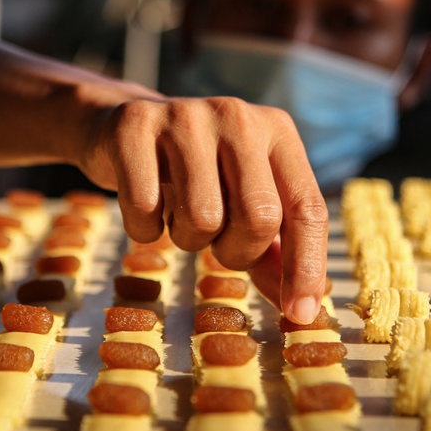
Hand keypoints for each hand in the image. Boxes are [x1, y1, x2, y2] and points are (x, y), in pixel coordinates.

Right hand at [79, 96, 328, 323]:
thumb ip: (274, 249)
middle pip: (259, 216)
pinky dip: (144, 229)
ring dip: (188, 239)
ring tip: (180, 216)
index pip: (308, 208)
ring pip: (202, 218)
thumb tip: (300, 307)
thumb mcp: (242, 199)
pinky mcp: (135, 126)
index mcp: (278, 132)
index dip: (306, 267)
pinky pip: (145, 209)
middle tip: (218, 244)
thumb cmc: (197, 173)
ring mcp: (185, 117)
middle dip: (238, 252)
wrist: (122, 125)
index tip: (298, 313)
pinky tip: (148, 208)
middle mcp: (237, 117)